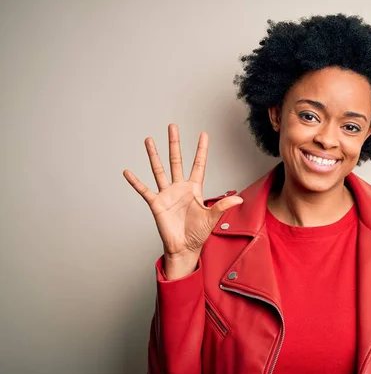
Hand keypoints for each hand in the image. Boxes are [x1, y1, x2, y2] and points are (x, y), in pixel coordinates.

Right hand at [123, 124, 242, 277]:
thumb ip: (222, 206)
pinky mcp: (156, 204)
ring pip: (159, 170)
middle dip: (174, 143)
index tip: (203, 134)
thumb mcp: (212, 218)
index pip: (198, 164)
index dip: (201, 150)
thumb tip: (239, 199)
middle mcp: (180, 188)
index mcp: (194, 189)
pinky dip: (136, 182)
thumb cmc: (198, 233)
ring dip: (153, 155)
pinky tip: (128, 172)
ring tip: (149, 140)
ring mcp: (167, 194)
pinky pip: (144, 191)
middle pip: (176, 160)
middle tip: (172, 126)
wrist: (184, 248)